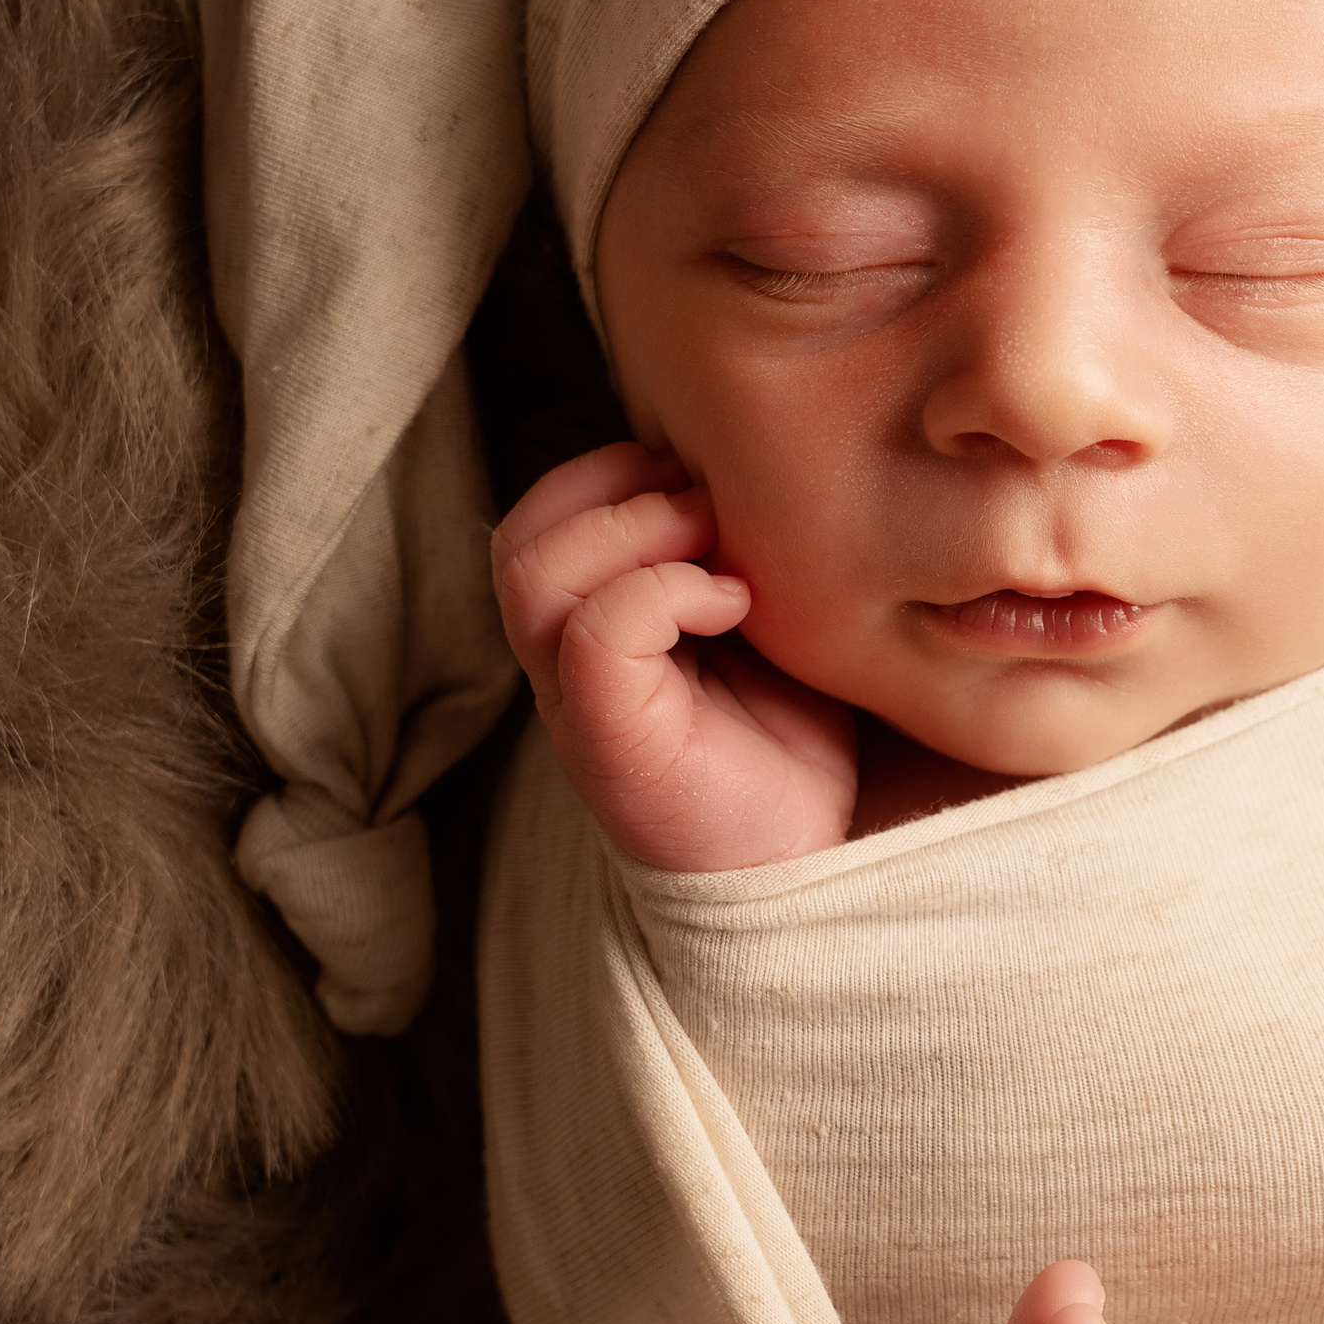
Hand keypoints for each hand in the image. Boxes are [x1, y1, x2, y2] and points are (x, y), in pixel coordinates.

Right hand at [489, 440, 859, 871]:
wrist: (802, 857)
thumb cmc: (787, 741)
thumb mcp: (759, 619)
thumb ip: (722, 550)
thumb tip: (727, 466)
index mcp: (585, 627)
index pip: (540, 515)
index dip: (609, 471)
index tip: (707, 486)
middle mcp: (562, 663)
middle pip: (520, 533)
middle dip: (615, 485)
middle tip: (711, 508)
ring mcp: (576, 702)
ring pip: (535, 569)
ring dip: (636, 529)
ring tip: (719, 554)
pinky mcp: (609, 738)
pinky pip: (596, 629)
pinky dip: (668, 590)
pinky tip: (735, 607)